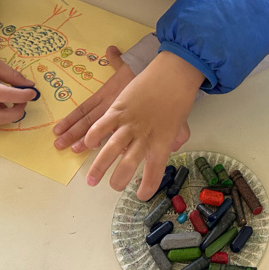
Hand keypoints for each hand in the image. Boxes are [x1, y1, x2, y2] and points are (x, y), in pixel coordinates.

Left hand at [52, 46, 134, 151]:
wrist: (159, 75)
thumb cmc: (143, 70)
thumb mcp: (127, 64)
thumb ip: (116, 60)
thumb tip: (111, 49)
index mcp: (105, 94)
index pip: (83, 109)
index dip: (70, 120)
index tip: (57, 130)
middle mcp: (108, 106)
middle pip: (86, 122)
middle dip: (72, 134)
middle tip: (59, 145)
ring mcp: (120, 115)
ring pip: (99, 130)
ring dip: (86, 141)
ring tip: (74, 150)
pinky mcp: (133, 121)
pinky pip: (120, 134)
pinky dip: (113, 142)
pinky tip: (105, 152)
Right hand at [78, 50, 203, 198]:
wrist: (173, 74)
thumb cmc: (178, 98)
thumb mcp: (180, 122)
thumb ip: (175, 138)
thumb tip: (172, 148)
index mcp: (162, 142)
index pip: (155, 170)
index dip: (148, 186)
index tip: (141, 195)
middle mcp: (145, 136)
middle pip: (129, 164)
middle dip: (118, 180)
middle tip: (112, 187)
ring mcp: (130, 122)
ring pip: (112, 149)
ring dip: (100, 165)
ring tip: (92, 179)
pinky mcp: (119, 108)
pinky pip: (103, 125)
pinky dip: (94, 136)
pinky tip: (88, 145)